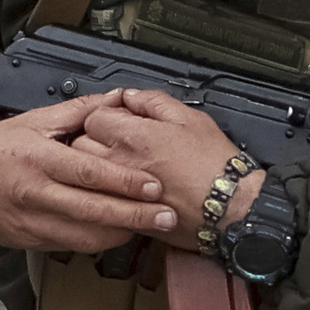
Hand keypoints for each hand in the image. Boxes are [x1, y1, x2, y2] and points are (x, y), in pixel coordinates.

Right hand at [0, 92, 180, 252]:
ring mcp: (31, 221)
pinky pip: (69, 245)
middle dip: (136, 217)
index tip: (155, 187)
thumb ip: (76, 112)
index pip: (90, 174)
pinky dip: (95, 240)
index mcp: (38, 159)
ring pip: (85, 237)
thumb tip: (114, 99)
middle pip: (94, 211)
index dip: (126, 183)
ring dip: (120, 233)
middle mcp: (35, 194)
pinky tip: (114, 232)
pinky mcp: (27, 240)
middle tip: (168, 217)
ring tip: (148, 226)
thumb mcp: (30, 121)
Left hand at [72, 87, 262, 251]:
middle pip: (80, 144)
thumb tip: (132, 96)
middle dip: (92, 138)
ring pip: (85, 175)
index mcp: (134, 136)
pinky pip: (99, 199)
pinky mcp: (126, 213)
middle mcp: (121, 163)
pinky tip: (120, 186)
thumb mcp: (190, 118)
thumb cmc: (214, 165)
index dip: (105, 113)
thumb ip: (154, 102)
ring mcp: (119, 191)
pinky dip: (103, 191)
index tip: (117, 117)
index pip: (94, 116)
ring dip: (93, 166)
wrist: (229, 207)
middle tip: (112, 138)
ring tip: (115, 162)